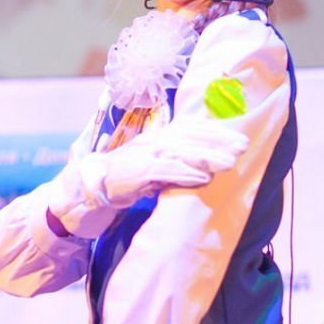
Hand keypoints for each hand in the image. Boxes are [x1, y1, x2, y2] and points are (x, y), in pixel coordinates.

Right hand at [48, 118, 247, 236]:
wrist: (81, 193)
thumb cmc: (116, 182)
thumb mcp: (146, 167)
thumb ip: (169, 163)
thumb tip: (198, 165)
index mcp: (153, 138)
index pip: (188, 130)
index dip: (214, 133)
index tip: (239, 138)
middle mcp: (149, 143)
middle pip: (189, 138)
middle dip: (218, 142)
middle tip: (243, 146)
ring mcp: (141, 157)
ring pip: (179, 152)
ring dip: (207, 156)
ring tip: (230, 162)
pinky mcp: (133, 175)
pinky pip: (163, 172)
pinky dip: (184, 173)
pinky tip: (203, 177)